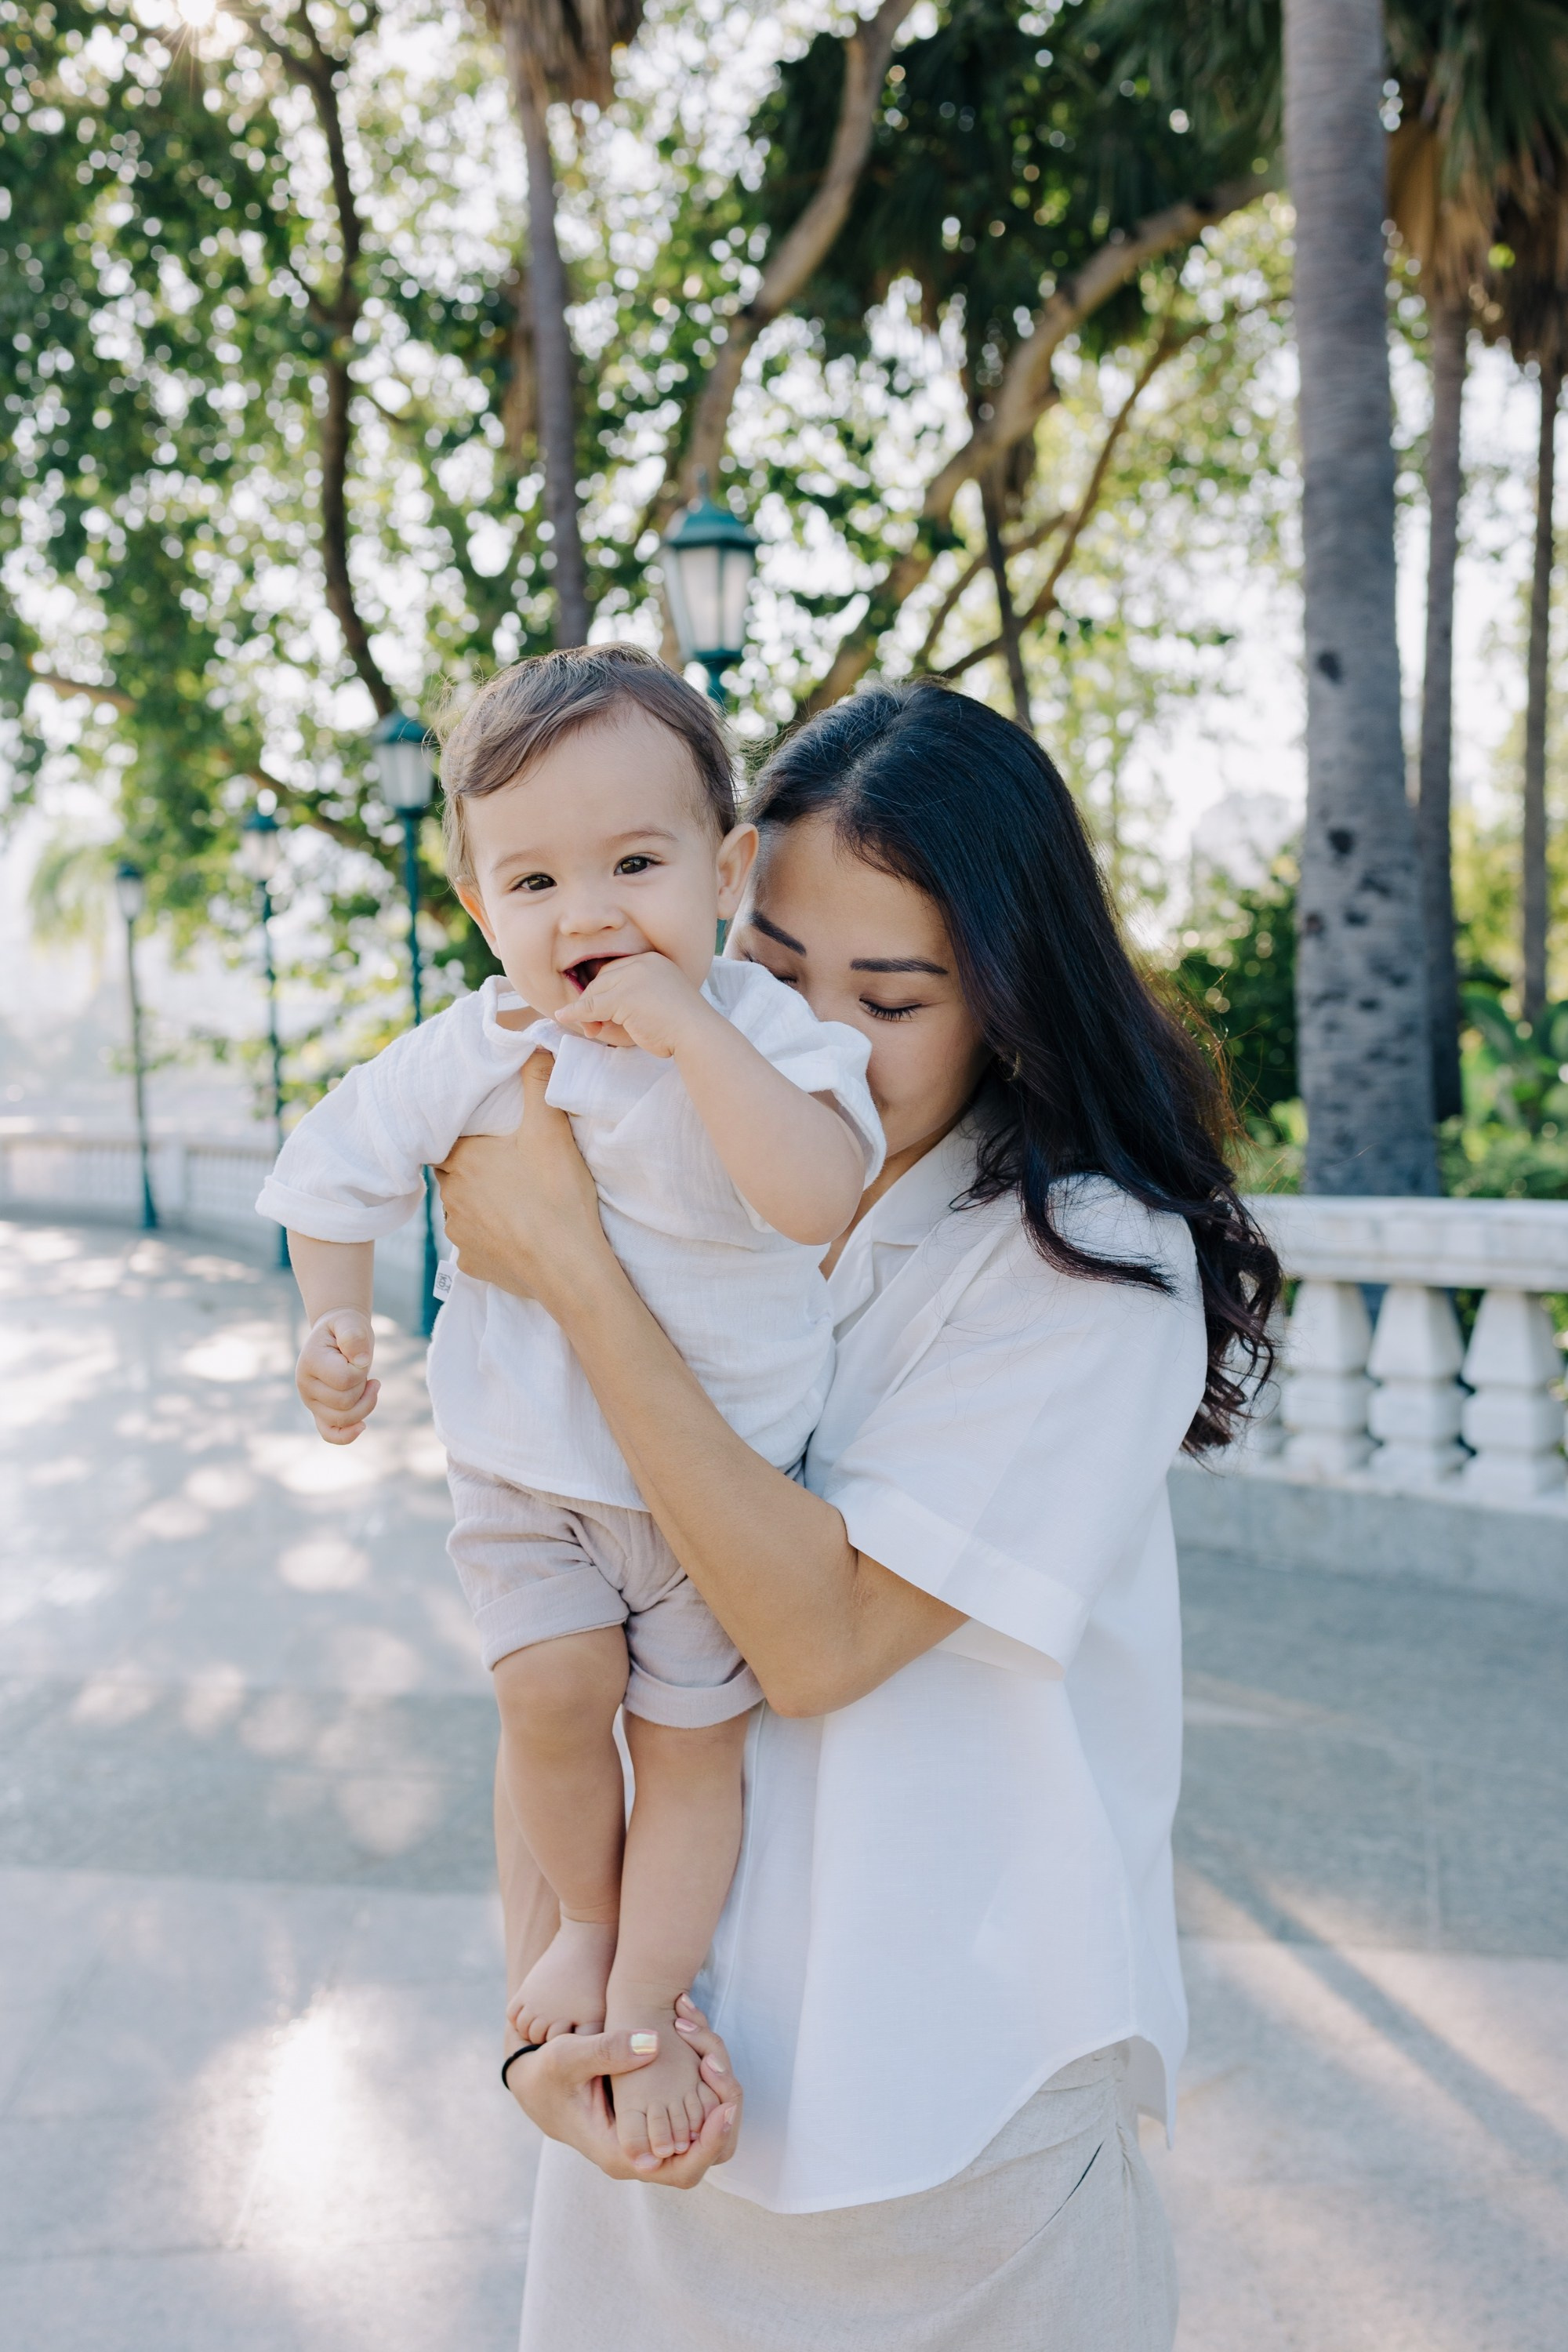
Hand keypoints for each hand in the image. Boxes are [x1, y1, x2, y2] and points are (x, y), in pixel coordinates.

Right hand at [295, 1308, 378, 1442]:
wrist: (337, 1333)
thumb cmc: (345, 1328)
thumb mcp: (350, 1322)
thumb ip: (353, 1335)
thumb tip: (360, 1361)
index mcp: (309, 1362)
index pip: (344, 1380)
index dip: (361, 1369)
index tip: (360, 1356)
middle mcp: (305, 1386)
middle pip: (345, 1402)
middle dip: (363, 1386)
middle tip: (362, 1368)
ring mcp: (311, 1401)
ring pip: (344, 1419)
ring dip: (365, 1403)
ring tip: (369, 1384)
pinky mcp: (319, 1411)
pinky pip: (329, 1433)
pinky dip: (346, 1435)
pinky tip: (362, 1426)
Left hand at [435, 1054, 613, 1315]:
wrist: (570, 1266)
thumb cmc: (558, 1195)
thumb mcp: (552, 1131)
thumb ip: (539, 1082)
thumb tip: (533, 1043)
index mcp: (463, 1160)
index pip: (446, 1138)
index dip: (463, 1134)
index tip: (483, 1134)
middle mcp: (450, 1196)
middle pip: (452, 1173)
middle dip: (471, 1167)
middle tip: (503, 1163)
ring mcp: (458, 1233)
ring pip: (460, 1208)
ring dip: (477, 1202)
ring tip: (513, 1200)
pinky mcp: (471, 1263)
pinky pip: (472, 1244)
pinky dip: (487, 1237)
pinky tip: (513, 1233)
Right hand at [503, 1998, 740, 2186]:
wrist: (536, 2080)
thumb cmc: (548, 2071)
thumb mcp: (569, 2056)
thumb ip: (607, 2050)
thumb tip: (653, 2043)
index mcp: (620, 2155)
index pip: (681, 2169)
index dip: (710, 2143)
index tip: (725, 2106)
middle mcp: (639, 2158)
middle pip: (700, 2162)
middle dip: (722, 2126)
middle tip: (729, 2082)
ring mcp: (647, 2145)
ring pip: (700, 2143)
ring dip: (716, 2107)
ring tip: (717, 2062)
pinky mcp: (652, 2127)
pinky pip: (691, 2125)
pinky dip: (705, 2099)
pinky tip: (706, 2061)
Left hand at [553, 951, 715, 1058]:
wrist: (697, 1035)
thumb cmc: (680, 1026)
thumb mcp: (655, 1005)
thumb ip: (630, 1002)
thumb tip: (593, 1013)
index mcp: (653, 961)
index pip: (616, 971)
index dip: (604, 992)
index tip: (600, 1013)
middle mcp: (642, 963)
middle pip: (602, 979)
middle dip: (593, 1003)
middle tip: (593, 1027)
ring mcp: (633, 978)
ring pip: (596, 993)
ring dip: (587, 1012)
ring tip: (592, 1032)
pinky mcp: (623, 996)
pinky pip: (591, 1006)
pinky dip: (576, 1013)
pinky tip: (564, 1017)